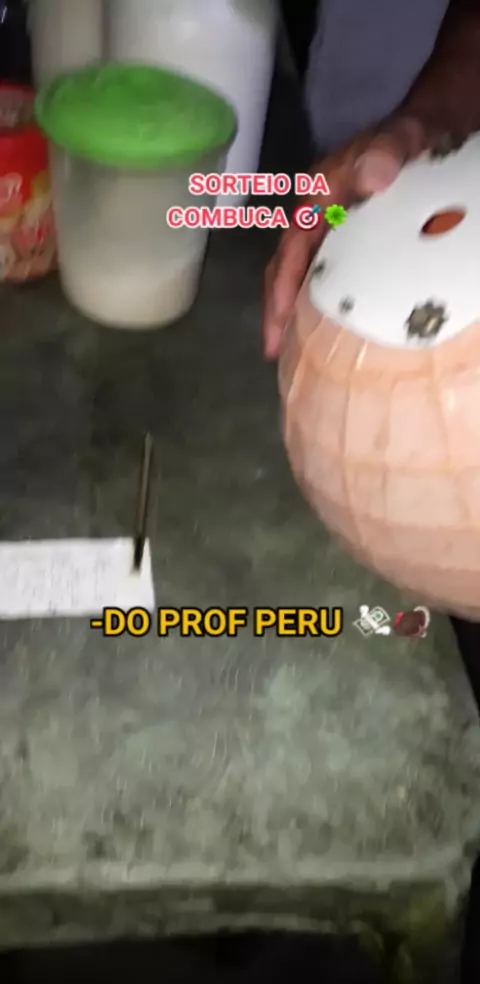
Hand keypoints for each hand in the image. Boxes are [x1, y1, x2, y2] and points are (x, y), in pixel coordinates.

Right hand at [262, 115, 431, 359]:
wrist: (421, 133)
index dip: (284, 279)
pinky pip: (318, 274)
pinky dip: (310, 301)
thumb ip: (384, 152)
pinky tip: (314, 329)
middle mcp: (314, 213)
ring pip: (297, 272)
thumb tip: (372, 175)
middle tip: (272, 348)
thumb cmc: (407, 138)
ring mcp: (324, 228)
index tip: (281, 314)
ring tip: (283, 349)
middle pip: (285, 264)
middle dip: (274, 306)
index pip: (293, 241)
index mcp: (319, 192)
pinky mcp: (338, 240)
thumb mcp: (399, 139)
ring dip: (287, 310)